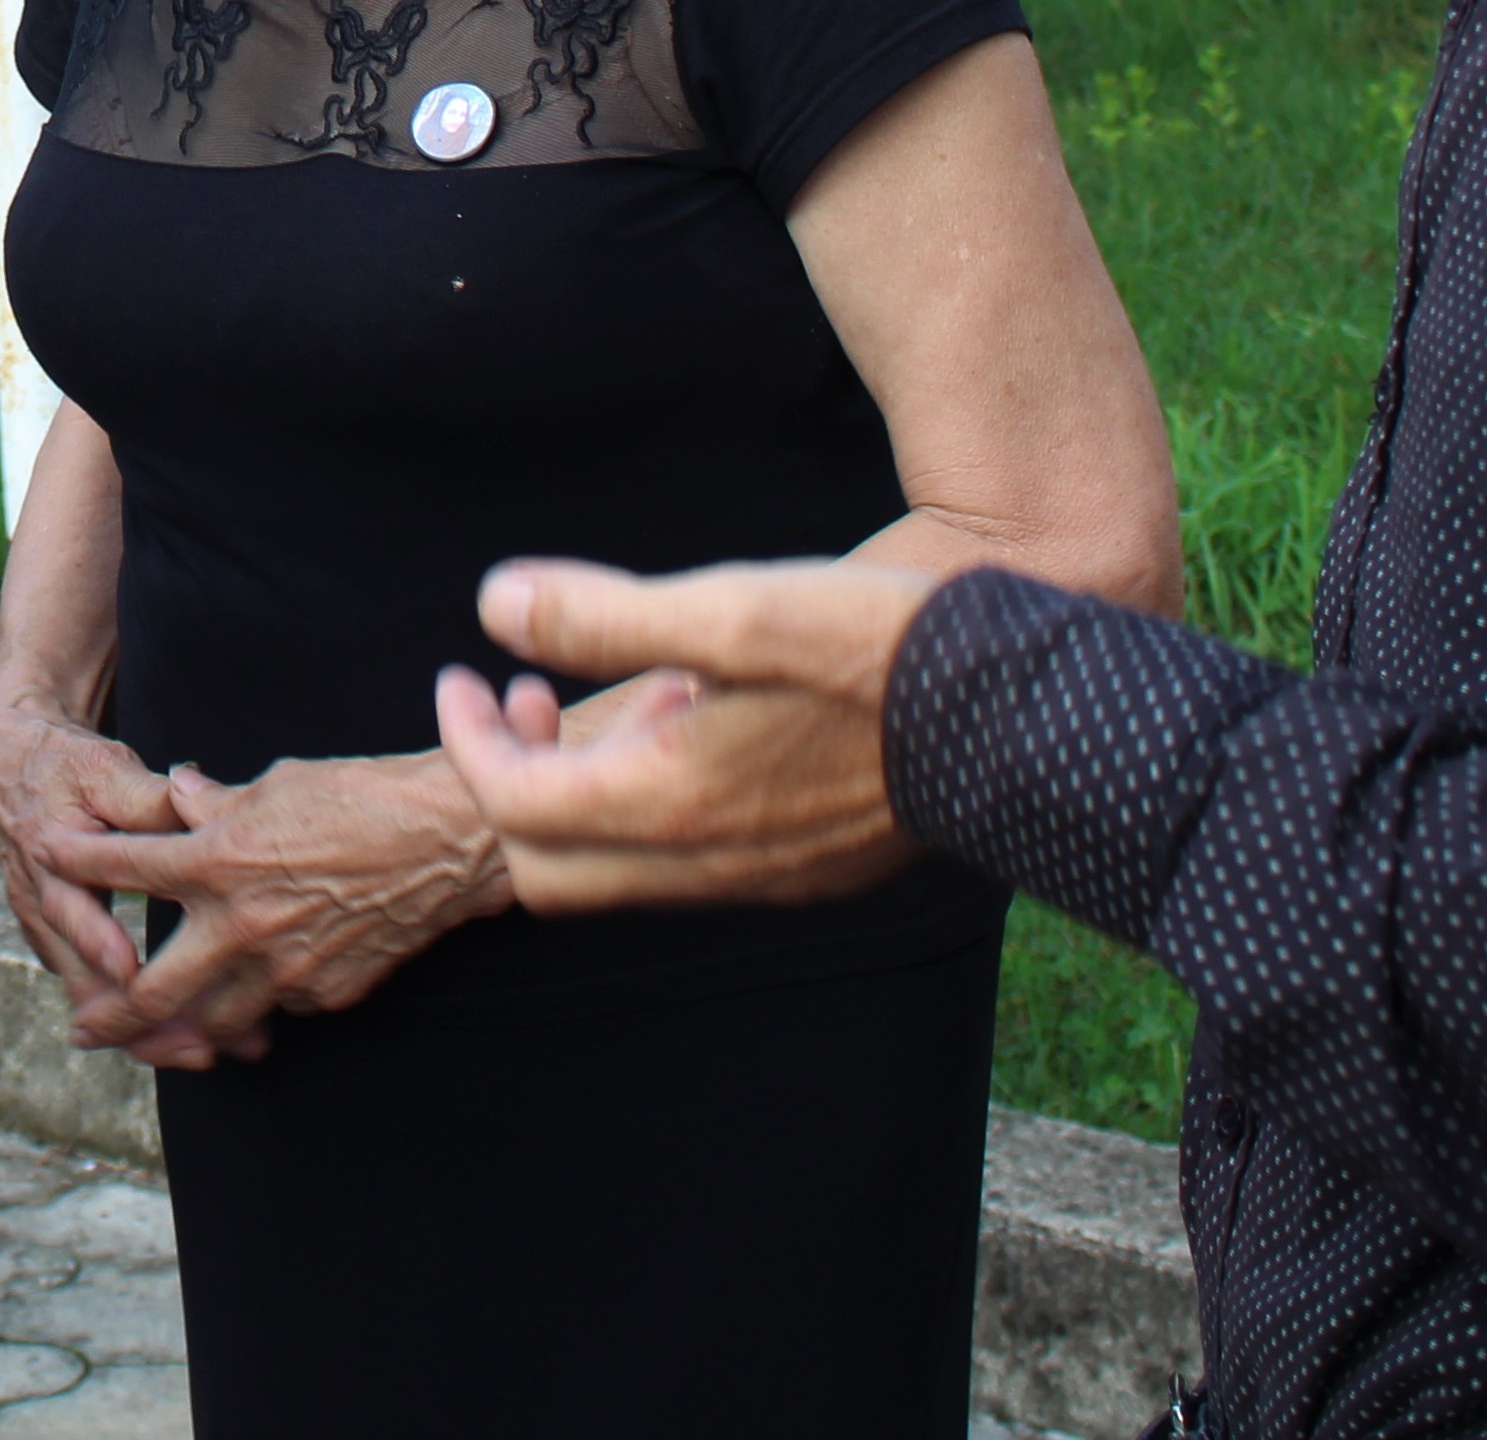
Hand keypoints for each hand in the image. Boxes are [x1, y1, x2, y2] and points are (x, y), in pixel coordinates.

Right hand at [0, 691, 169, 1027]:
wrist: (13, 767)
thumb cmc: (67, 766)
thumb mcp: (103, 769)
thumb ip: (145, 798)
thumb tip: (188, 806)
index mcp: (50, 858)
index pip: (74, 910)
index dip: (102, 945)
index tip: (134, 974)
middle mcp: (41, 903)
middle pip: (83, 978)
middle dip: (139, 1019)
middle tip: (196, 1046)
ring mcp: (45, 928)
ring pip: (89, 994)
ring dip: (142, 1028)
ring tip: (202, 1053)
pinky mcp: (56, 940)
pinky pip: (89, 987)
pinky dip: (128, 1016)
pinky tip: (177, 1036)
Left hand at [18, 751, 506, 1072]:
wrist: (446, 840)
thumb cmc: (361, 798)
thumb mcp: (276, 784)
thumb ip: (215, 803)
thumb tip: (179, 796)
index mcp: (219, 861)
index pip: (128, 866)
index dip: (79, 861)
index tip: (47, 857)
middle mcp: (240, 925)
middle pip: (153, 990)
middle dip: (110, 1016)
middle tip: (83, 1029)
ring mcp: (284, 969)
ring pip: (214, 1020)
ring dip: (183, 1030)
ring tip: (158, 1040)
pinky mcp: (326, 993)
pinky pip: (277, 1009)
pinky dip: (258, 1006)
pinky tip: (252, 1001)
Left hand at [431, 559, 937, 913]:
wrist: (1022, 717)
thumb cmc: (876, 650)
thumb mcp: (734, 607)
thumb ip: (604, 613)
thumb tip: (495, 606)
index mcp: (670, 806)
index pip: (513, 807)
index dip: (469, 740)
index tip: (464, 674)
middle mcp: (708, 866)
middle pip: (549, 870)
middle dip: (513, 784)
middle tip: (520, 694)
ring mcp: (762, 880)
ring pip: (624, 872)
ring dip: (589, 791)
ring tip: (626, 692)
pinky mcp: (809, 872)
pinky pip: (694, 865)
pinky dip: (657, 804)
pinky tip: (705, 719)